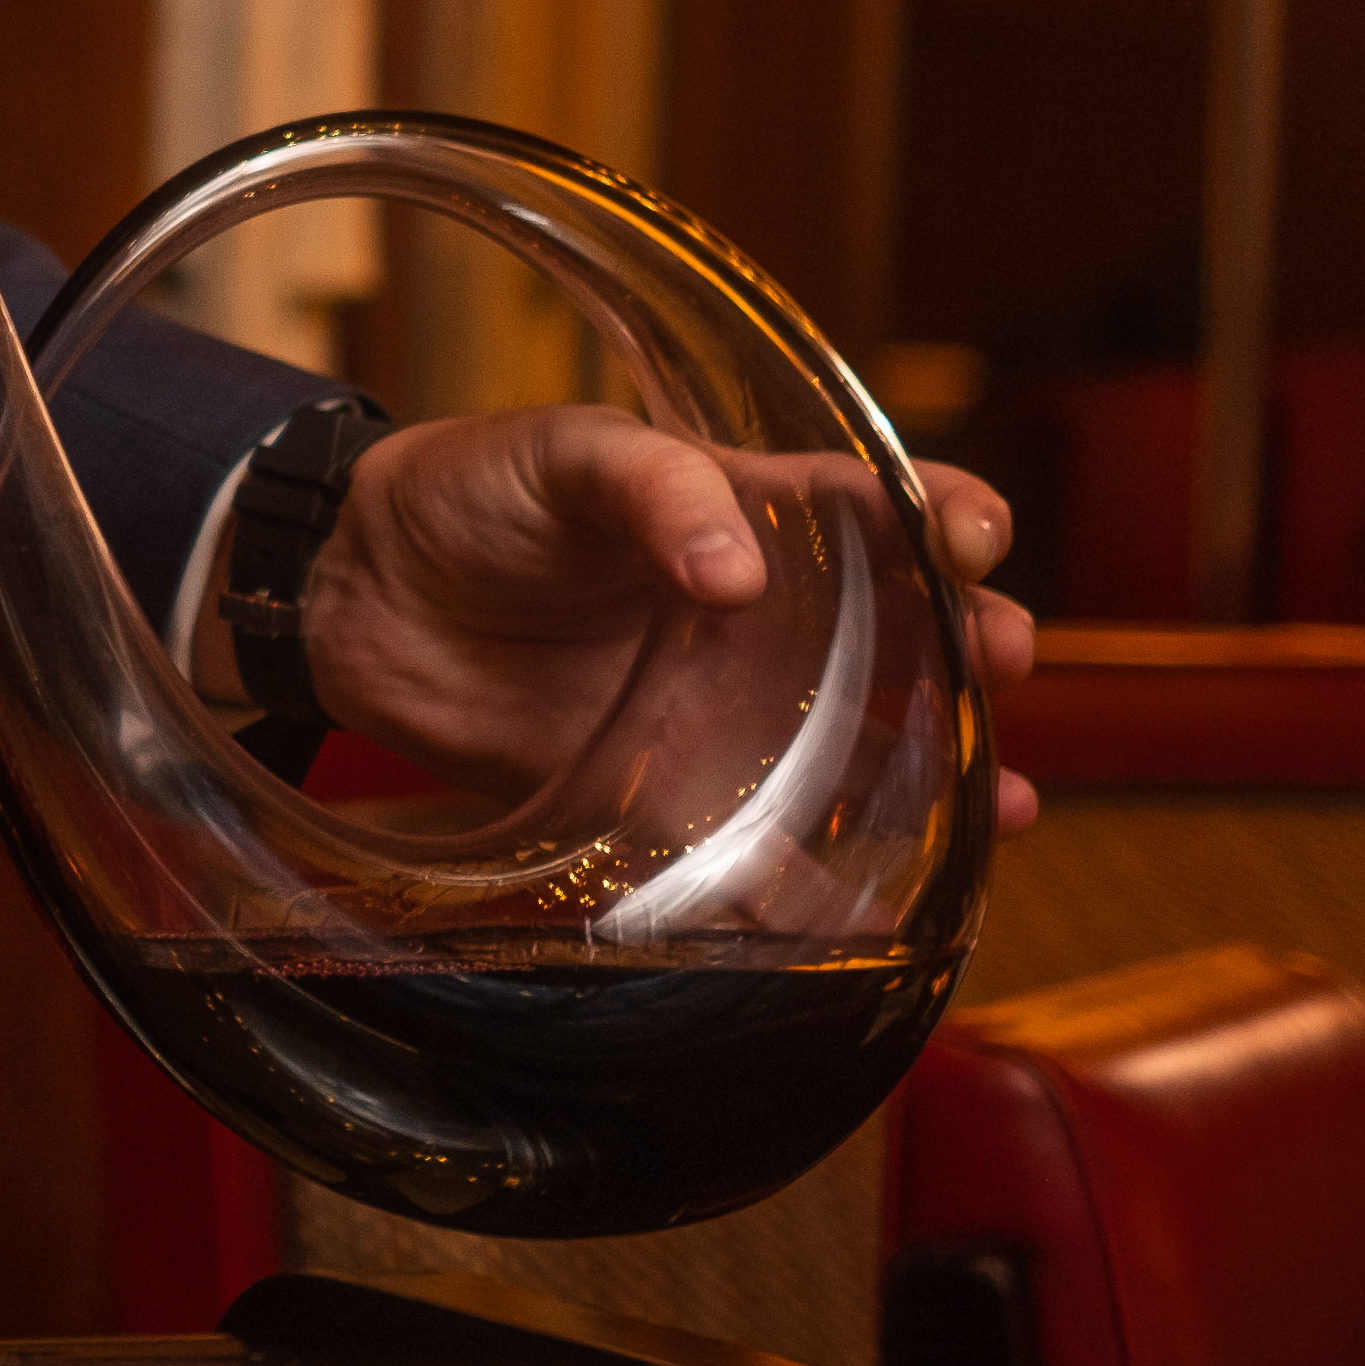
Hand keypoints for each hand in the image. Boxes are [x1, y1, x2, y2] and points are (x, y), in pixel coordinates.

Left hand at [283, 404, 1041, 833]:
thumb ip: (654, 488)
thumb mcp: (563, 454)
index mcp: (749, 512)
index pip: (878, 508)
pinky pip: (761, 851)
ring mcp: (724, 712)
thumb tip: (738, 571)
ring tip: (1005, 804)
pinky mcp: (668, 794)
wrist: (359, 592)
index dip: (944, 517)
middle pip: (904, 640)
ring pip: (864, 753)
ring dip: (947, 780)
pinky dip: (821, 889)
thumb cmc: (472, 493)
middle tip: (1004, 662)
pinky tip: (885, 912)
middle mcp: (762, 621)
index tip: (974, 539)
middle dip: (975, 652)